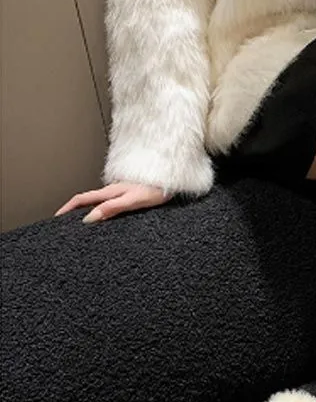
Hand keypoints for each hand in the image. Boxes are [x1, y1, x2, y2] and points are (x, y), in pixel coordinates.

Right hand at [55, 183, 170, 223]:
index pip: (81, 199)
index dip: (67, 208)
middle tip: (63, 220)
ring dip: (86, 208)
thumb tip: (89, 217)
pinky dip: (99, 208)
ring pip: (97, 200)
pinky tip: (103, 214)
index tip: (57, 217)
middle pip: (86, 199)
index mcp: (110, 192)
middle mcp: (112, 190)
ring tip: (78, 220)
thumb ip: (111, 208)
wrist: (171, 180)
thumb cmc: (156, 190)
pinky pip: (108, 202)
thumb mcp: (132, 201)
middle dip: (72, 209)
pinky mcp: (128, 194)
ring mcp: (120, 192)